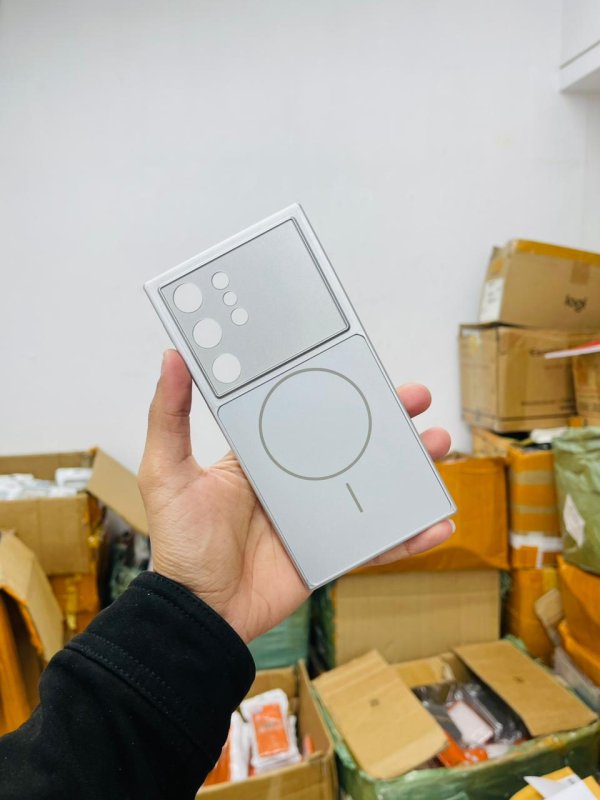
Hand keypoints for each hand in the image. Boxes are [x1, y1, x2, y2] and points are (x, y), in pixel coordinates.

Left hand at [138, 350, 453, 642]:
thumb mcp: (169, 471)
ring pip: (372, 486)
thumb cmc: (180, 542)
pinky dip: (407, 536)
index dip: (340, 391)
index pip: (308, 413)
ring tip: (438, 448)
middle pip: (351, 444)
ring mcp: (316, 518)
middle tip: (417, 402)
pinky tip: (436, 523)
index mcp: (263, 455)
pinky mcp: (330, 552)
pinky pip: (375, 543)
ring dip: (407, 469)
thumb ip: (170, 415)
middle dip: (388, 421)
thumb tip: (171, 357)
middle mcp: (294, 481)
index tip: (368, 370)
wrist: (199, 612)